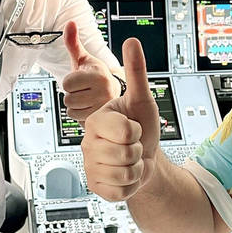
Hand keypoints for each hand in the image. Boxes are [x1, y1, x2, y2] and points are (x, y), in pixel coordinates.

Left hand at [61, 21, 119, 121]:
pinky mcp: (103, 120)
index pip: (67, 83)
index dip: (69, 81)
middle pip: (68, 99)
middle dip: (72, 94)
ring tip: (86, 98)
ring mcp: (104, 107)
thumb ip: (73, 42)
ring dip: (76, 106)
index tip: (79, 79)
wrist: (113, 91)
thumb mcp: (84, 58)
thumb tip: (69, 23)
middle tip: (83, 90)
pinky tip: (89, 107)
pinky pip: (78, 120)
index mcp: (98, 75)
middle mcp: (104, 91)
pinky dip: (81, 115)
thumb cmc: (95, 74)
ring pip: (72, 111)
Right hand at [82, 37, 161, 201]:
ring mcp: (90, 166)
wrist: (144, 156)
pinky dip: (132, 185)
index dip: (137, 130)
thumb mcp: (142, 98)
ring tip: (131, 159)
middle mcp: (87, 143)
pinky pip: (121, 191)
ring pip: (125, 174)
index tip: (132, 126)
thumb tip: (131, 40)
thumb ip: (136, 71)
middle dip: (139, 150)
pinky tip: (126, 174)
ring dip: (136, 168)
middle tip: (133, 144)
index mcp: (95, 121)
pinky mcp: (96, 186)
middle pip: (126, 154)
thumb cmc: (141, 125)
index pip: (125, 131)